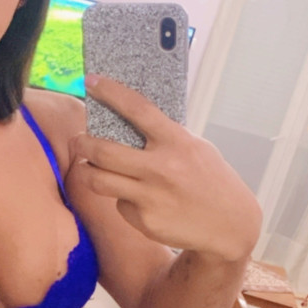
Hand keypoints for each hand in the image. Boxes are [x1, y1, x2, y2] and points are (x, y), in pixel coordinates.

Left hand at [71, 75, 260, 261]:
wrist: (230, 226)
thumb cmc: (212, 182)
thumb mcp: (197, 150)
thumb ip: (166, 138)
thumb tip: (128, 123)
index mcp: (177, 142)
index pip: (138, 109)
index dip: (111, 92)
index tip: (91, 81)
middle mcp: (161, 168)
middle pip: (103, 150)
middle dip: (81, 143)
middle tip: (77, 141)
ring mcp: (150, 196)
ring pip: (98, 180)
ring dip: (87, 171)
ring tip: (89, 167)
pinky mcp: (144, 221)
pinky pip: (119, 204)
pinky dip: (124, 200)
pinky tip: (142, 202)